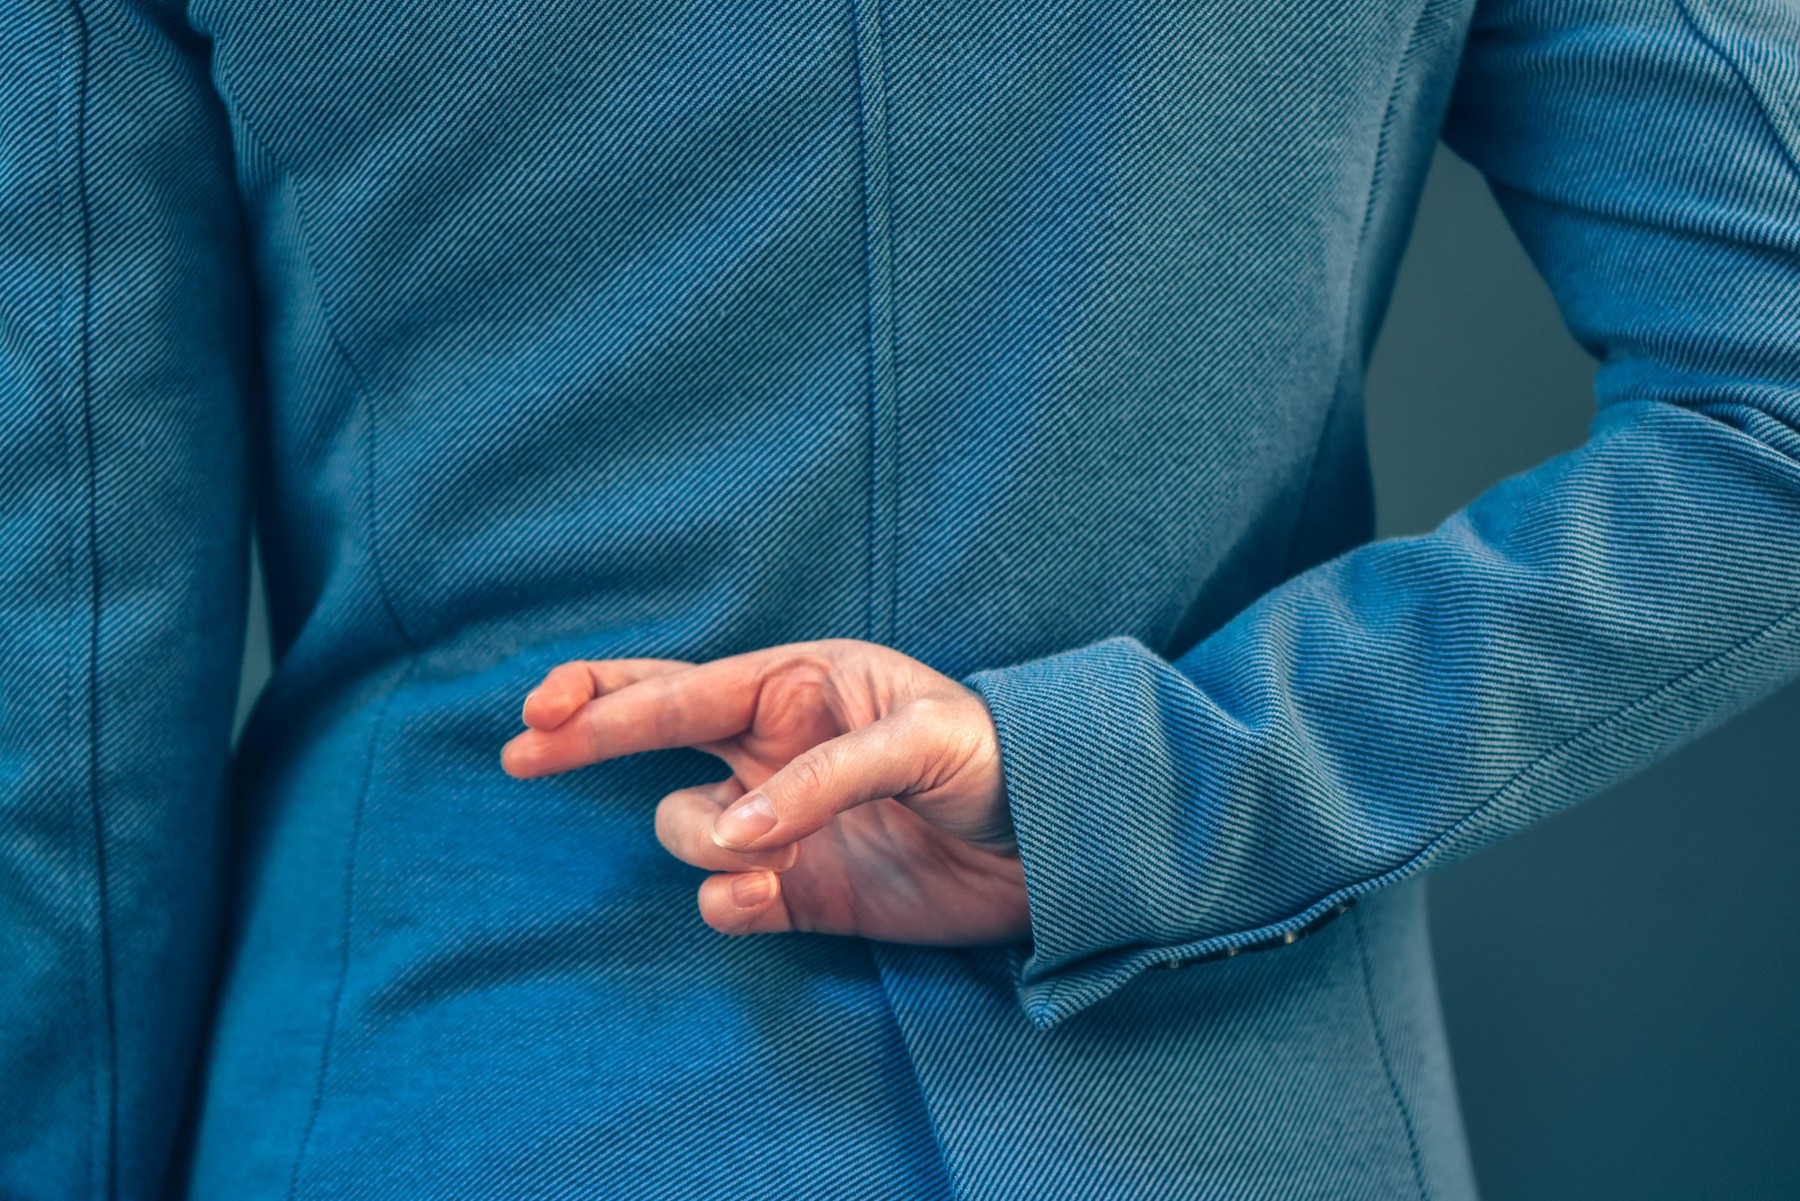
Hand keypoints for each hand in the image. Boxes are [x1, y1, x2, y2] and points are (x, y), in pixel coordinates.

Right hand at [499, 638, 1030, 946]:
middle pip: (652, 738)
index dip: (607, 695)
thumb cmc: (997, 759)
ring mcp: (779, 823)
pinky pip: (726, 899)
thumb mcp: (922, 742)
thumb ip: (823, 776)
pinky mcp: (798, 891)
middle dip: (587, 738)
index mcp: (801, 688)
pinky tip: (768, 895)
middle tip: (523, 751)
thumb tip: (736, 830)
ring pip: (686, 833)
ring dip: (708, 845)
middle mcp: (774, 751)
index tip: (544, 710)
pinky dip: (732, 901)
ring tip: (772, 855)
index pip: (685, 687)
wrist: (1052, 847)